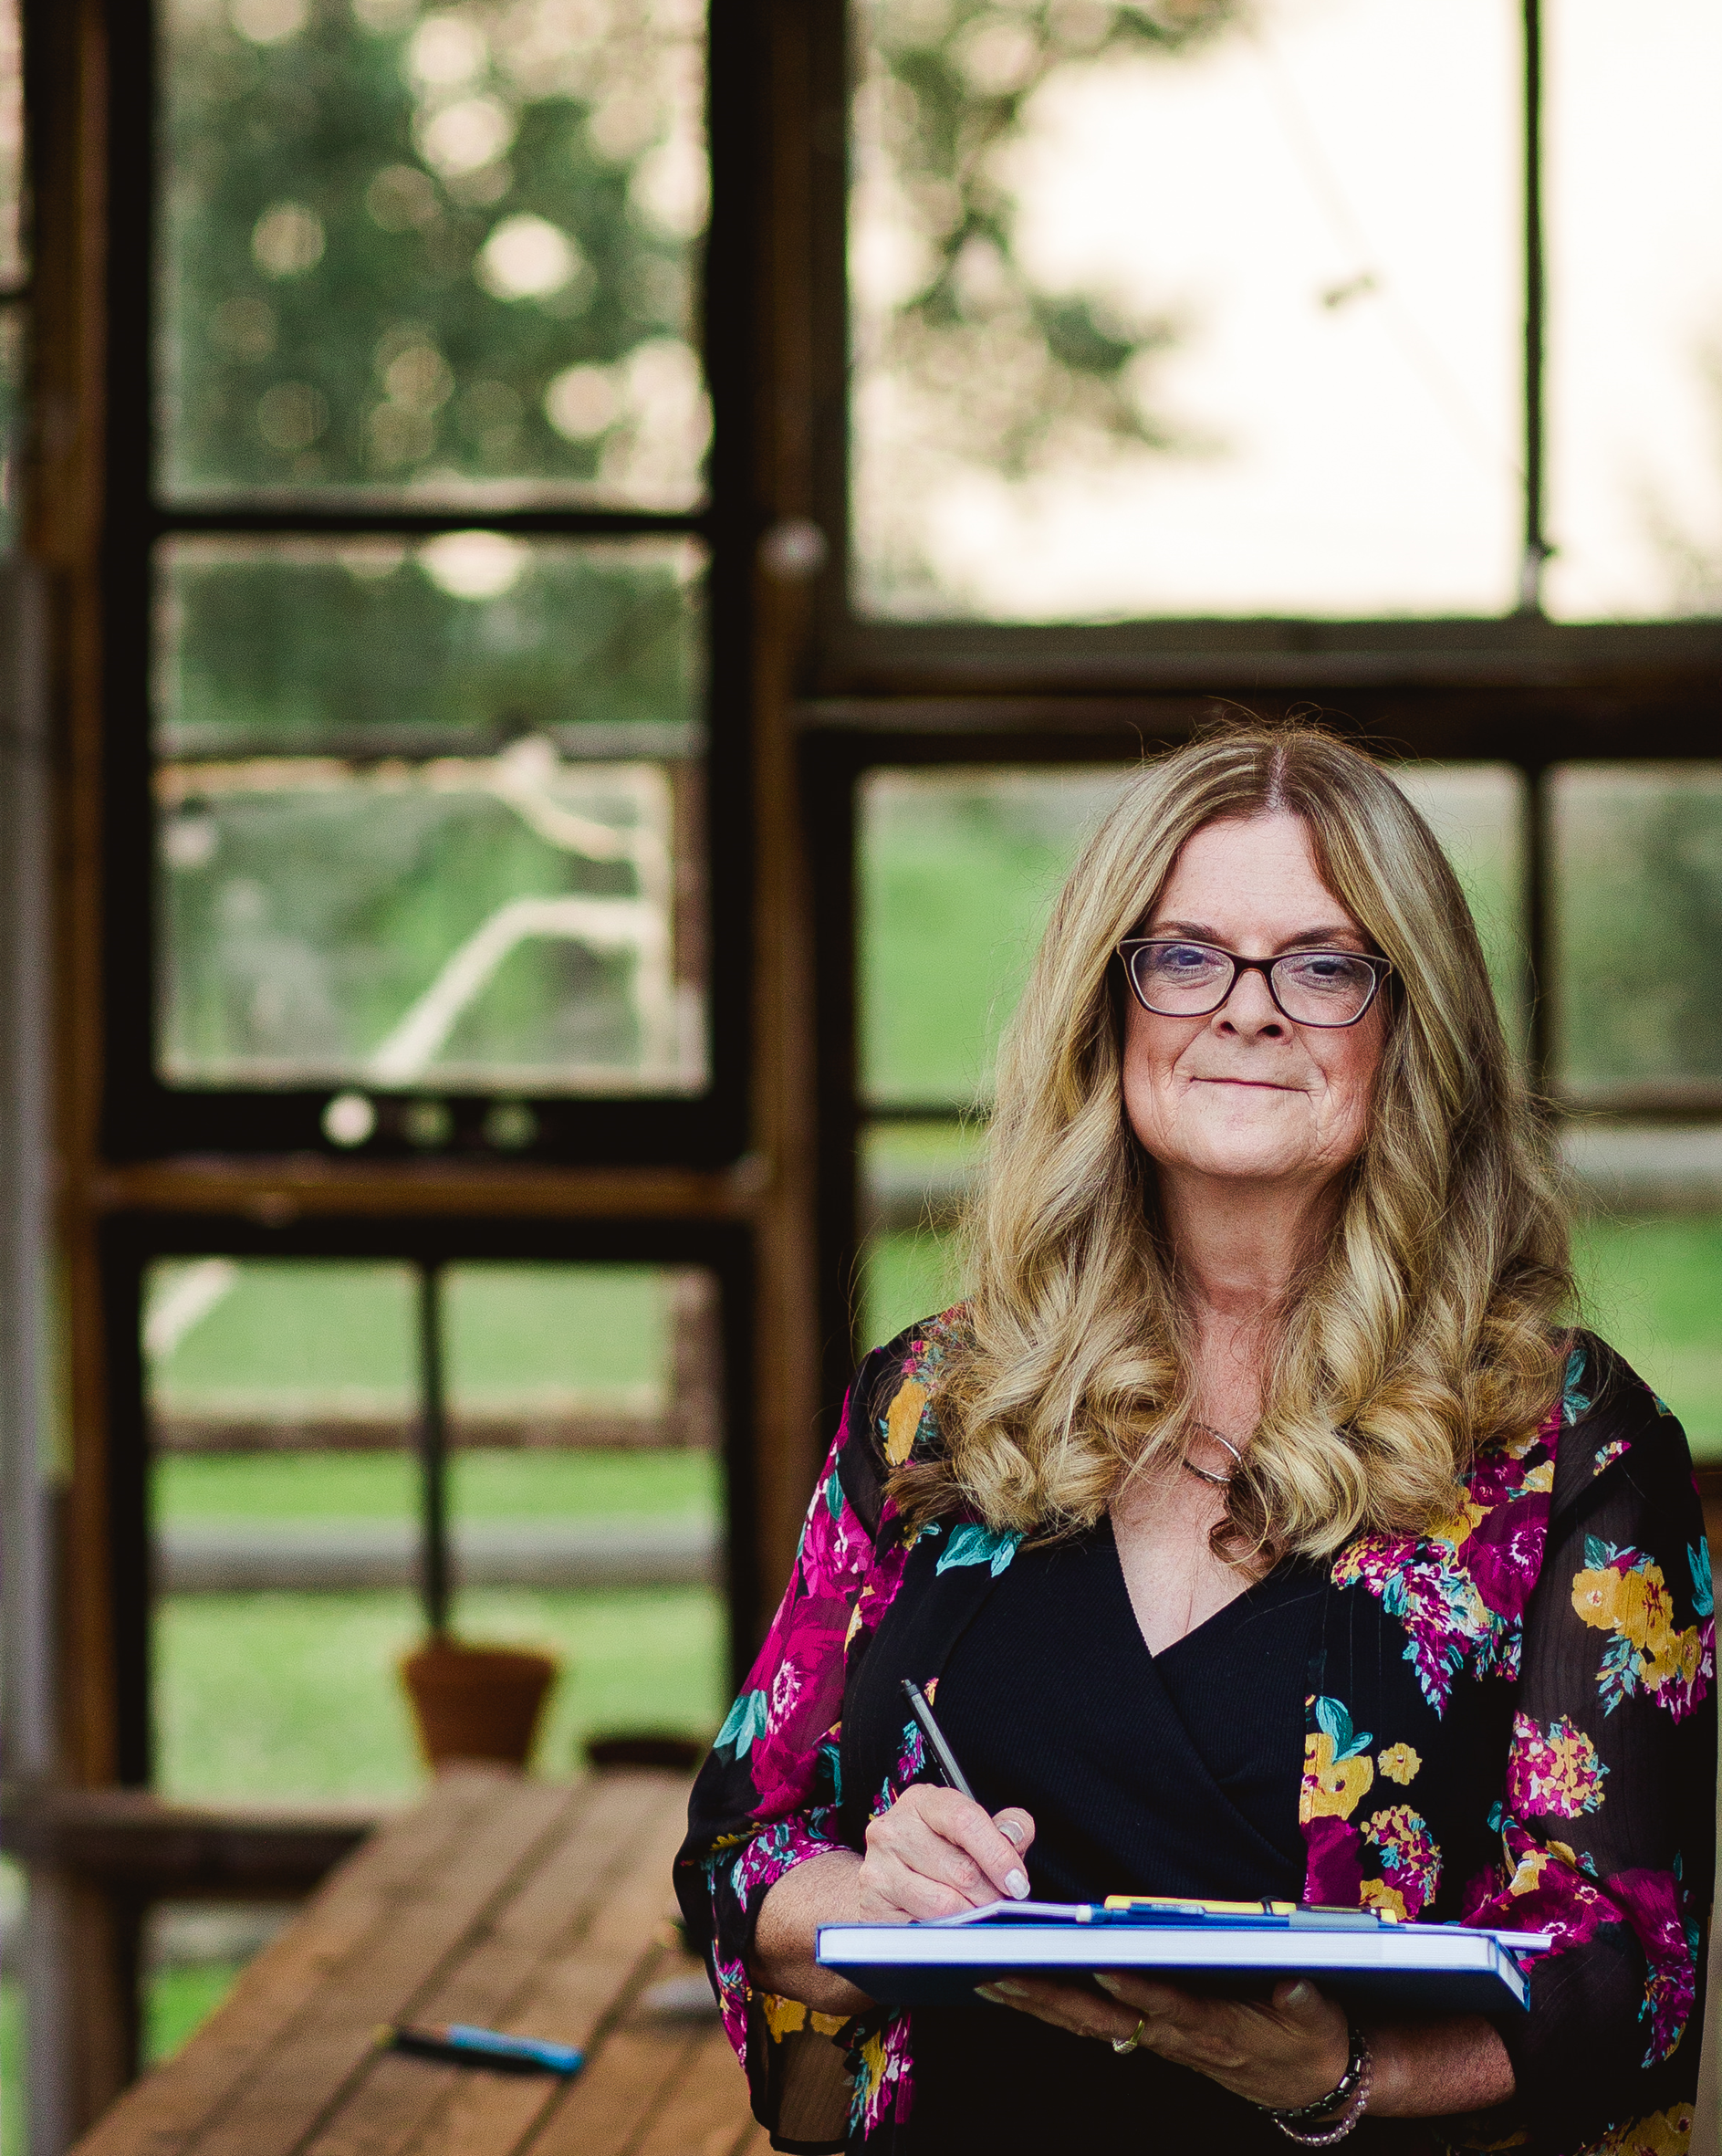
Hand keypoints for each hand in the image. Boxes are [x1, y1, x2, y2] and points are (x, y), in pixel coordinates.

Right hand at [857, 1784, 1036, 1922]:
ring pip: (943, 1903)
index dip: (998, 1855)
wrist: (888, 1875)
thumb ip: (1006, 1828)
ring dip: (970, 1914)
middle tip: (997, 1901)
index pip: (965, 1821)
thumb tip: (1016, 1835)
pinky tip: (948, 1921)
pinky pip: (923, 1926)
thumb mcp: (973, 1830)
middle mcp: (894, 1828)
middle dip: (989, 1893)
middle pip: (960, 1869)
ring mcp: (878, 1866)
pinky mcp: (873, 1903)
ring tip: (975, 1911)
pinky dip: (944, 1930)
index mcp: (923, 1802)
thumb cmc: (938, 1851)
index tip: (1017, 1881)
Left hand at [973, 1970, 1349, 2112]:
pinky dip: (1054, 2008)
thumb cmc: (1307, 2039)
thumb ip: (1305, 1999)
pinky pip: (1092, 2024)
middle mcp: (1175, 2034)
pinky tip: (1021, 1991)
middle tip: (1000, 1971)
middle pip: (1103, 2016)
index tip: (1100, 1965)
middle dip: (1049, 1995)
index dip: (1134, 1989)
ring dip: (1037, 2002)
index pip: (1167, 2005)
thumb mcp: (1317, 2017)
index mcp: (1215, 2025)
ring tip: (989, 1977)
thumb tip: (1295, 1981)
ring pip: (1087, 2022)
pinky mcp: (1149, 2035)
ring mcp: (1157, 2038)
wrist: (1307, 2082)